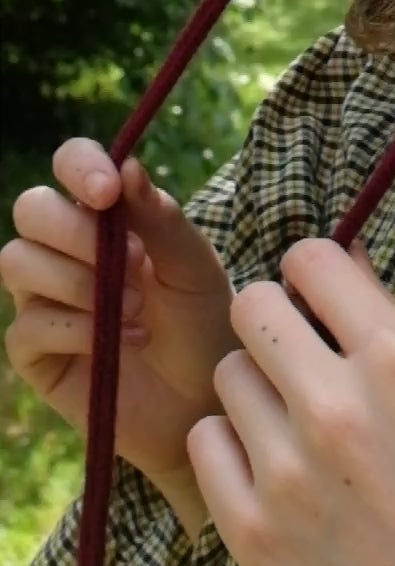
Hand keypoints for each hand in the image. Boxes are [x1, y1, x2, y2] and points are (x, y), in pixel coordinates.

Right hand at [2, 140, 240, 486]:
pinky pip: (27, 326)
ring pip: (18, 261)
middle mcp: (64, 249)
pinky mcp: (36, 354)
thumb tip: (128, 168)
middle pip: (31, 209)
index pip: (70, 163)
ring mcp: (44, 299)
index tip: (108, 190)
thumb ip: (160, 218)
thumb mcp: (194, 265)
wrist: (204, 401)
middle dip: (75, 229)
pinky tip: (125, 341)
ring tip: (137, 308)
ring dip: (78, 280)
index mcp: (104, 214)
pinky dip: (77, 329)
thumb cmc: (202, 322)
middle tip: (133, 258)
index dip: (79, 166)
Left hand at [186, 237, 394, 565]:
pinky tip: (271, 467)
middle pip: (252, 305)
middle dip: (274, 322)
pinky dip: (232, 449)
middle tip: (296, 354)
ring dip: (257, 390)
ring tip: (294, 425)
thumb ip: (383, 319)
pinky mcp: (253, 530)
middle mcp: (338, 406)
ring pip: (227, 374)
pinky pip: (206, 441)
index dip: (312, 271)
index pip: (313, 259)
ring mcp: (289, 471)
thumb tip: (340, 253)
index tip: (317, 295)